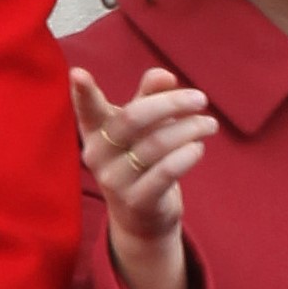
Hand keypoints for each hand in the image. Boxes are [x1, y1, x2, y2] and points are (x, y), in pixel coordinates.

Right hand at [71, 65, 216, 288]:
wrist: (141, 216)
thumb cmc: (139, 158)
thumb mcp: (142, 126)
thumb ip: (149, 96)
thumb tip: (165, 75)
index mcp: (95, 131)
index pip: (88, 110)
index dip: (82, 93)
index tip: (78, 72)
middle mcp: (98, 155)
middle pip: (134, 119)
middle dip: (172, 103)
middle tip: (201, 98)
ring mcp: (115, 180)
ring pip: (157, 143)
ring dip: (190, 128)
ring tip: (209, 124)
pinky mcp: (138, 201)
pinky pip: (167, 171)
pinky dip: (188, 154)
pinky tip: (199, 148)